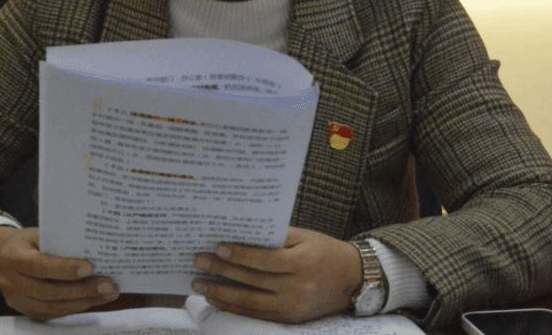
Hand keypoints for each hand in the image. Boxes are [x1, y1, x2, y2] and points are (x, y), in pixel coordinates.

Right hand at [0, 226, 119, 320]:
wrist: (4, 258)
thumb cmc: (30, 242)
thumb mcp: (39, 234)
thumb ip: (59, 242)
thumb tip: (94, 249)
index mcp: (13, 258)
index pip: (40, 266)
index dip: (65, 269)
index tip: (89, 268)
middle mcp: (11, 282)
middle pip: (49, 291)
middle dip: (82, 290)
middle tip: (107, 285)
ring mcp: (18, 301)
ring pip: (53, 307)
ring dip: (84, 302)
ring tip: (108, 293)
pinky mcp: (27, 312)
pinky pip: (54, 314)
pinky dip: (76, 307)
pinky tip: (95, 299)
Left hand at [191, 227, 362, 323]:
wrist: (352, 278)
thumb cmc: (325, 250)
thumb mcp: (305, 236)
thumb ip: (276, 236)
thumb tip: (242, 233)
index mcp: (303, 262)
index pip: (266, 260)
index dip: (241, 255)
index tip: (219, 247)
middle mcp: (298, 287)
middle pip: (254, 280)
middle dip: (223, 272)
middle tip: (199, 263)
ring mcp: (294, 306)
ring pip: (252, 302)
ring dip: (223, 294)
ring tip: (201, 285)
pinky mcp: (291, 318)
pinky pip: (258, 314)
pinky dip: (235, 308)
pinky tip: (218, 301)